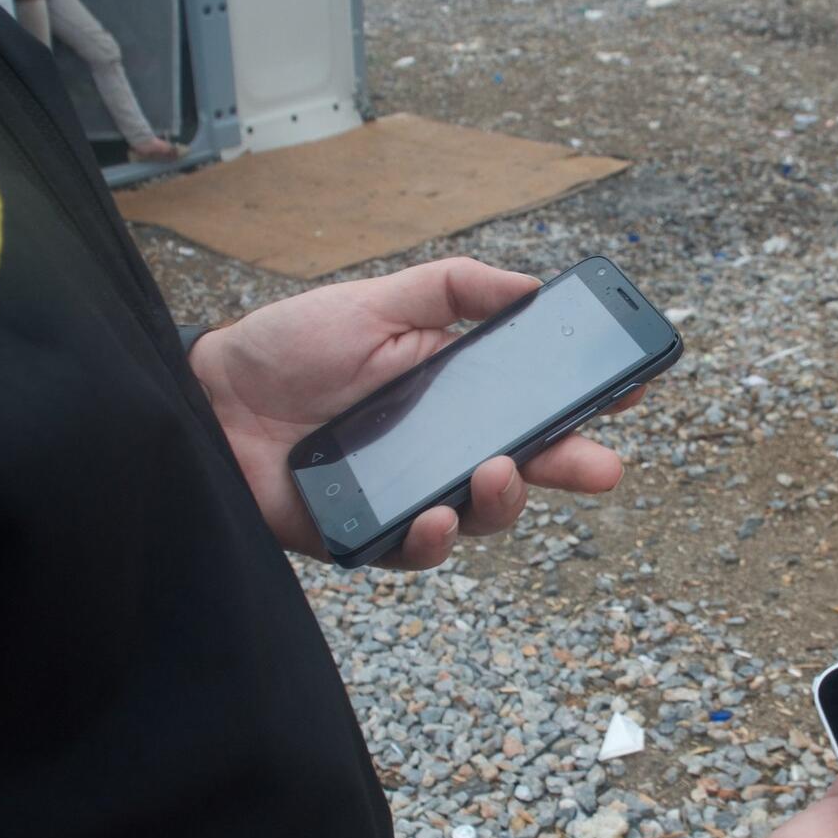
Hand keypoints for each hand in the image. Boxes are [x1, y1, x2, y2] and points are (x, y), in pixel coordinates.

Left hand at [188, 257, 643, 566]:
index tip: (628, 390)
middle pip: (525, 466)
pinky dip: (435, 539)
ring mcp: (410, 492)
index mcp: (453, 391)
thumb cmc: (289, 347)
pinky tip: (438, 516)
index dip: (584, 401)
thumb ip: (452, 288)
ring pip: (482, 514)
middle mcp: (442, 445)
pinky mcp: (369, 533)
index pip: (533, 402)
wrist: (209, 396)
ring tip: (497, 472)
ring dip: (504, 502)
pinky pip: (417, 549)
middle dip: (573, 466)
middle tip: (604, 466)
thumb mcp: (378, 299)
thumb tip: (530, 287)